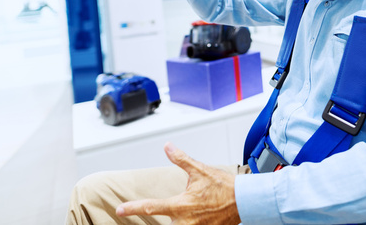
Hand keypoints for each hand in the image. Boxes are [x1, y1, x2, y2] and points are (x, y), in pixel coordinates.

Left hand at [116, 143, 240, 224]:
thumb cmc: (224, 186)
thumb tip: (168, 147)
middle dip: (169, 215)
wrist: (245, 200)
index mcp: (181, 205)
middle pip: (166, 222)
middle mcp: (185, 221)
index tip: (120, 209)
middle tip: (185, 203)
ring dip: (181, 219)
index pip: (150, 206)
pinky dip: (192, 222)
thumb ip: (181, 159)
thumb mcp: (200, 169)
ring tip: (196, 207)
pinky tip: (202, 215)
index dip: (133, 208)